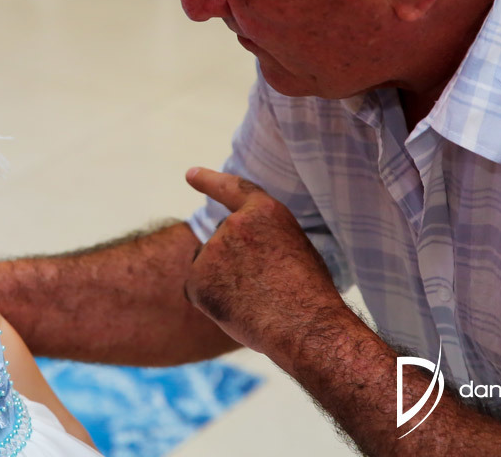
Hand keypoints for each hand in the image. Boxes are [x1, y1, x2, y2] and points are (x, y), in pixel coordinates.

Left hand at [183, 167, 345, 360]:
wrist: (304, 325)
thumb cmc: (310, 294)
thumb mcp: (297, 248)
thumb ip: (264, 239)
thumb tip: (241, 255)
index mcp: (264, 211)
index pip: (232, 189)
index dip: (209, 181)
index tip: (190, 174)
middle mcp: (233, 223)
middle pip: (222, 242)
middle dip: (233, 264)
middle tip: (265, 288)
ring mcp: (212, 250)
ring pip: (209, 267)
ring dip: (223, 282)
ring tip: (256, 300)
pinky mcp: (197, 278)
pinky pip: (197, 290)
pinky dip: (211, 302)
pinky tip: (237, 311)